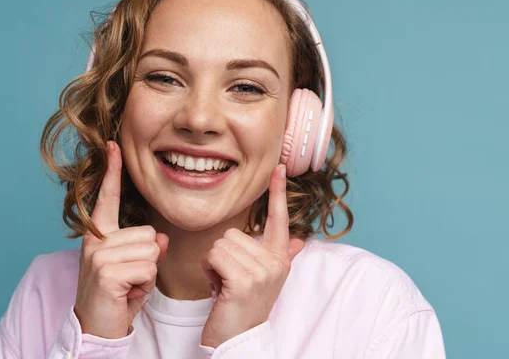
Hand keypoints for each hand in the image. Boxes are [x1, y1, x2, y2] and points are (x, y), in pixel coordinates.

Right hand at [73, 141, 168, 338]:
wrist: (99, 328)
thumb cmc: (119, 296)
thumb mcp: (138, 268)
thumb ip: (150, 248)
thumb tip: (162, 239)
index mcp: (101, 234)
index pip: (109, 198)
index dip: (112, 171)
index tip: (113, 144)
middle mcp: (96, 239)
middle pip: (151, 233)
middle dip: (150, 260)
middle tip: (131, 278)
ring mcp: (99, 254)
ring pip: (152, 250)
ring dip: (148, 273)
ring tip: (129, 286)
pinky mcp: (106, 271)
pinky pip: (148, 268)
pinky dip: (145, 284)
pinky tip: (127, 293)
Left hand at [200, 164, 304, 347]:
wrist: (238, 340)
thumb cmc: (243, 306)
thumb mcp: (264, 278)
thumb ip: (281, 255)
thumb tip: (299, 241)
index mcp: (281, 258)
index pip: (280, 219)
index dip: (277, 193)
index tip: (277, 168)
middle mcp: (276, 262)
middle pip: (234, 233)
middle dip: (223, 254)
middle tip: (231, 279)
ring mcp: (262, 271)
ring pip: (222, 244)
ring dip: (215, 264)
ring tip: (225, 284)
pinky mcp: (245, 280)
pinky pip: (215, 256)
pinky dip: (209, 271)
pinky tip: (219, 289)